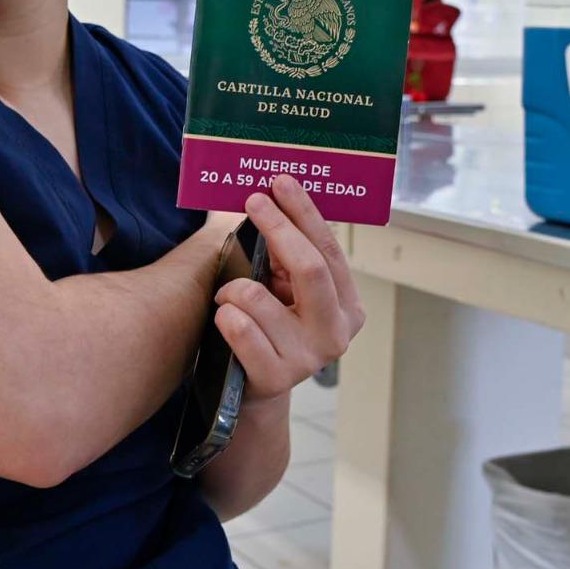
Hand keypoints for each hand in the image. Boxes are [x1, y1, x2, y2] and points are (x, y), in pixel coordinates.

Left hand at [213, 174, 363, 403]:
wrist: (249, 387)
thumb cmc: (264, 324)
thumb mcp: (282, 285)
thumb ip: (283, 248)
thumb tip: (262, 192)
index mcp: (347, 305)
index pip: (328, 249)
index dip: (303, 213)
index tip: (280, 181)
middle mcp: (336, 333)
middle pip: (309, 266)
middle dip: (278, 226)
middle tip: (253, 199)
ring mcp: (307, 359)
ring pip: (256, 295)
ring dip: (231, 287)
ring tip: (228, 297)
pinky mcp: (274, 376)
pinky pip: (236, 324)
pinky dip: (223, 313)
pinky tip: (225, 320)